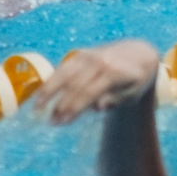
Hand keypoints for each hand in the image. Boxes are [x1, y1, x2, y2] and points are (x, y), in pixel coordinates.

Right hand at [31, 39, 158, 123]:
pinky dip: (52, 80)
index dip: (74, 108)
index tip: (63, 122)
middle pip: (74, 84)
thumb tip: (97, 106)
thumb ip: (116, 101)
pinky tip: (43, 93)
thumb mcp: (133, 94)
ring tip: (37, 106)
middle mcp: (99, 61)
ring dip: (49, 89)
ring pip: (64, 72)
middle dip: (61, 104)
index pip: (89, 92)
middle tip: (51, 122)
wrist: (138, 53)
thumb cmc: (135, 80)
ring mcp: (89, 55)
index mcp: (114, 73)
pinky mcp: (81, 53)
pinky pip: (64, 67)